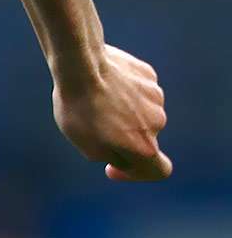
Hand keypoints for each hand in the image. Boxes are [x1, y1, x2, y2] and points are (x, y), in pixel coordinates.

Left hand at [53, 44, 170, 181]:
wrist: (80, 64)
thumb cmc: (79, 108)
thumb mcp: (86, 146)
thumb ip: (112, 158)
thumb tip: (124, 156)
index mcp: (144, 147)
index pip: (159, 170)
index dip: (137, 173)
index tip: (113, 165)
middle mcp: (157, 123)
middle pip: (144, 138)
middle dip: (123, 136)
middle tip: (94, 122)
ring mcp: (155, 97)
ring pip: (140, 111)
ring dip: (123, 111)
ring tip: (95, 99)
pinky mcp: (148, 75)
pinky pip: (137, 89)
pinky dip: (123, 90)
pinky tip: (102, 81)